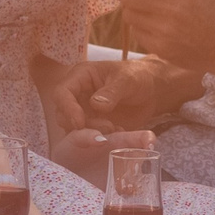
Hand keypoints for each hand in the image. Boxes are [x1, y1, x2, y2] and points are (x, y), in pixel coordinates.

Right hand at [52, 54, 197, 132]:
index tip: (79, 123)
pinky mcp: (93, 125)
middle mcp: (78, 94)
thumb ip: (112, 91)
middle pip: (63, 114)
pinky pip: (89, 136)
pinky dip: (100, 138)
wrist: (151, 90)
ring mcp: (84, 111)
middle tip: (107, 127)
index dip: (67, 108)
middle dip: (81, 125)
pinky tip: (118, 133)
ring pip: (74, 128)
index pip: (62, 92)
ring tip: (115, 129)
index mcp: (81, 76)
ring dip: (91, 134)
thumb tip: (95, 104)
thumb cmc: (138, 77)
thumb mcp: (128, 80)